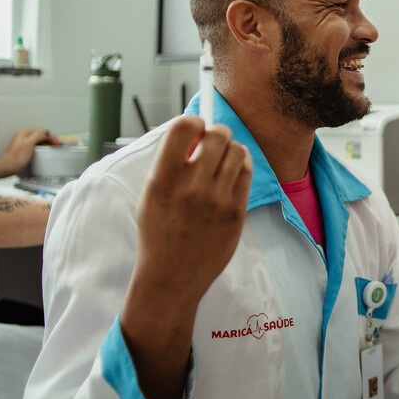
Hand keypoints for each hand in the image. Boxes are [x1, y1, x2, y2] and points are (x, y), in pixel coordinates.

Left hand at [0, 127, 60, 178]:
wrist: (9, 166)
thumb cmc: (18, 157)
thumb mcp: (29, 143)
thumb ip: (38, 135)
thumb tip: (46, 133)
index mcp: (24, 132)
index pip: (42, 131)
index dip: (51, 136)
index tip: (57, 143)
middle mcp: (23, 134)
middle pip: (40, 133)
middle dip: (50, 138)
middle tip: (57, 143)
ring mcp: (23, 141)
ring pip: (38, 138)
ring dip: (46, 141)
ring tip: (53, 145)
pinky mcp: (24, 147)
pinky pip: (36, 143)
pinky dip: (42, 144)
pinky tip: (44, 148)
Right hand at [131, 116, 252, 306]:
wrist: (171, 277)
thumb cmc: (159, 231)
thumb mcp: (151, 193)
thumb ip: (170, 162)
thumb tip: (194, 128)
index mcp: (162, 179)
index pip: (184, 127)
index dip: (194, 122)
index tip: (195, 129)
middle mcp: (191, 188)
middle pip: (218, 135)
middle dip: (217, 133)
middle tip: (212, 143)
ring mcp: (217, 201)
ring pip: (237, 152)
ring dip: (231, 150)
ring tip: (221, 162)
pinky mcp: (236, 213)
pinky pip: (247, 173)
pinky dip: (242, 166)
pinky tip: (232, 172)